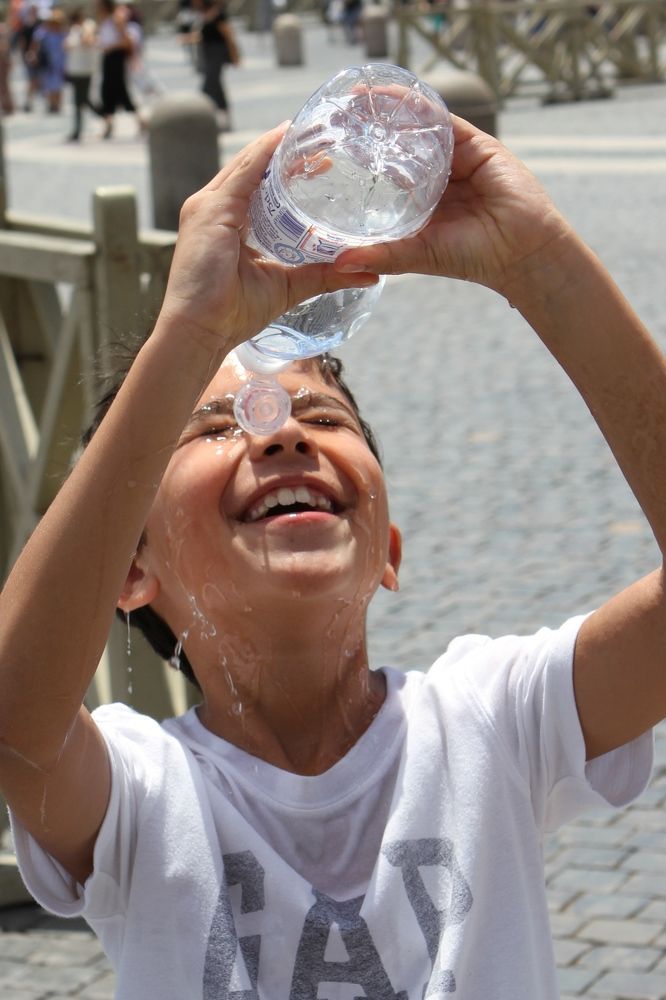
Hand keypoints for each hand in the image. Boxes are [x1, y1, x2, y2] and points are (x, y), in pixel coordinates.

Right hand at [158, 124, 378, 354]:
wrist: (201, 331)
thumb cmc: (234, 315)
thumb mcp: (289, 286)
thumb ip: (324, 274)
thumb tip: (369, 275)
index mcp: (227, 222)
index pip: (259, 184)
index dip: (288, 169)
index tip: (322, 162)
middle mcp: (214, 207)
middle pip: (255, 168)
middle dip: (288, 152)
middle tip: (327, 141)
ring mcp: (207, 206)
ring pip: (250, 163)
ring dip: (281, 146)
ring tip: (314, 134)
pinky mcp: (210, 210)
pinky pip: (243, 172)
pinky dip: (265, 153)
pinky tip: (287, 137)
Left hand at [335, 115, 573, 301]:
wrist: (522, 252)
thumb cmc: (473, 258)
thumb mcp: (418, 255)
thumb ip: (382, 255)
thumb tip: (340, 262)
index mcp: (424, 203)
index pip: (387, 175)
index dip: (361, 161)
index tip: (332, 151)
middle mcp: (438, 178)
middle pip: (400, 146)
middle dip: (372, 130)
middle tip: (338, 118)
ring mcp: (457, 159)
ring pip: (420, 129)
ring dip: (391, 112)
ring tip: (359, 101)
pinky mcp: (477, 145)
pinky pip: (445, 121)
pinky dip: (421, 108)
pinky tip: (395, 99)